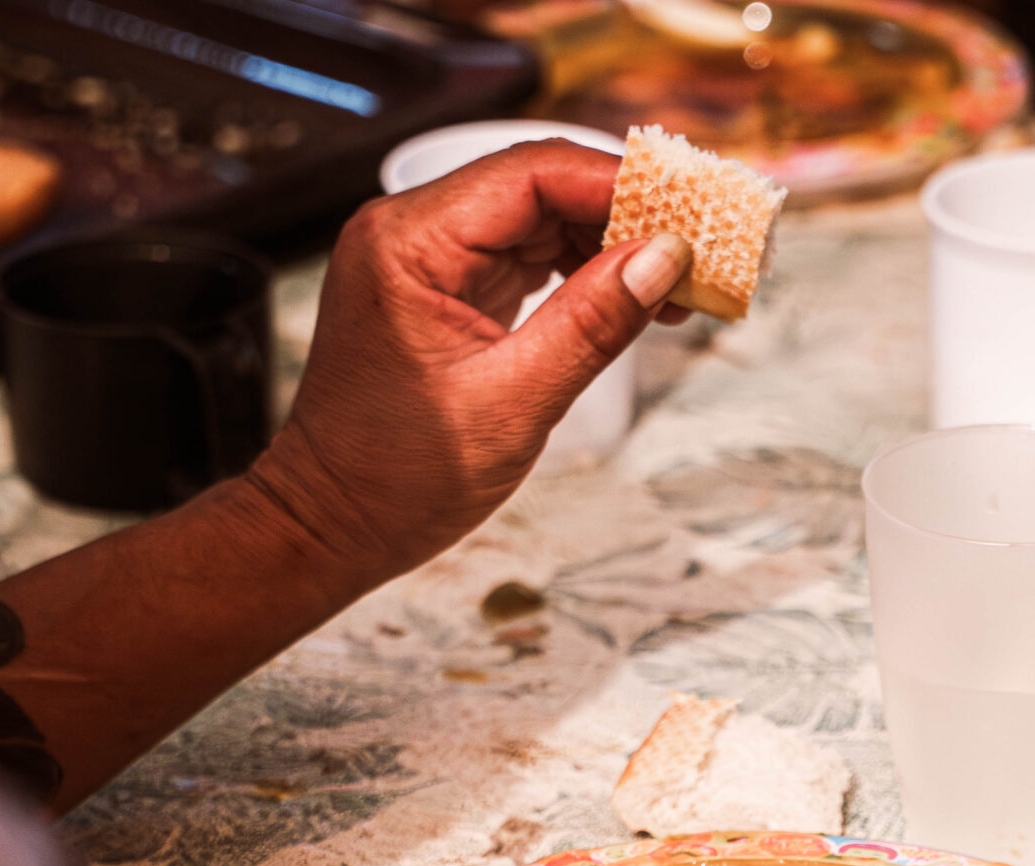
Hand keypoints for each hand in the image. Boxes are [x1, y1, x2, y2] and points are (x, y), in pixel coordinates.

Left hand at [244, 141, 694, 589]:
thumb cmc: (395, 478)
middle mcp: (412, 231)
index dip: (622, 188)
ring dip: (614, 246)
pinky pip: (528, 257)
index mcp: (409, 242)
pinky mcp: (446, 289)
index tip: (693, 218)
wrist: (330, 524)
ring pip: (543, 218)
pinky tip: (634, 300)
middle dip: (629, 216)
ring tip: (681, 288)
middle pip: (543, 185)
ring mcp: (428, 259)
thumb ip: (592, 324)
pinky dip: (585, 273)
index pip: (533, 172)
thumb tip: (665, 259)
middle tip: (704, 252)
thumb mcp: (512, 404)